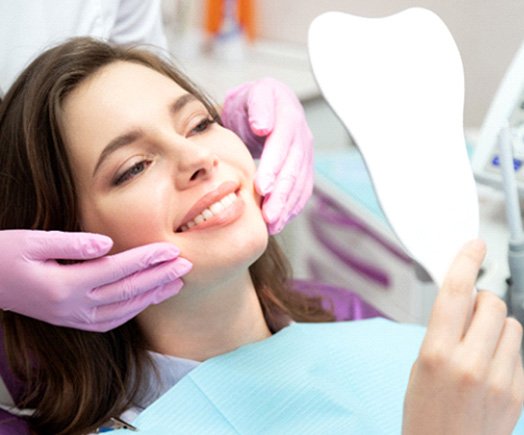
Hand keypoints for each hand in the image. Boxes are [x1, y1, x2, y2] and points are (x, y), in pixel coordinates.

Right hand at [0, 230, 191, 331]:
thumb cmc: (4, 255)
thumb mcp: (31, 241)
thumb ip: (72, 242)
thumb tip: (108, 244)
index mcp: (64, 285)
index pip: (118, 270)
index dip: (148, 259)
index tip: (172, 250)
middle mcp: (72, 307)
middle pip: (127, 291)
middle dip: (160, 277)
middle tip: (186, 265)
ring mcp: (73, 318)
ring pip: (123, 310)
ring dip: (153, 296)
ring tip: (177, 282)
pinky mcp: (72, 321)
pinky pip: (111, 321)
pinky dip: (134, 310)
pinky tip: (148, 299)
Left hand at [221, 78, 313, 233]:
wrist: (264, 105)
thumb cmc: (252, 102)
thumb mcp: (252, 94)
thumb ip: (258, 107)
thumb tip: (263, 127)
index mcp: (289, 117)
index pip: (282, 145)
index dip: (273, 167)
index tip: (262, 187)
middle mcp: (302, 136)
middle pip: (294, 169)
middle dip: (282, 195)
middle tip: (268, 216)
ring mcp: (305, 153)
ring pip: (299, 184)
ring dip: (287, 207)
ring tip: (272, 225)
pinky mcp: (303, 168)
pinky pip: (302, 190)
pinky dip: (292, 208)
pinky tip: (280, 222)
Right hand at [403, 240, 523, 434]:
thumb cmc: (424, 414)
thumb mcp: (418, 367)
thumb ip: (441, 332)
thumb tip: (462, 302)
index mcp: (436, 353)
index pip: (455, 293)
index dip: (465, 262)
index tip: (474, 246)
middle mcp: (470, 364)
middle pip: (492, 303)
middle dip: (483, 299)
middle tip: (471, 312)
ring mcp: (499, 380)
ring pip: (512, 325)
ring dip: (496, 326)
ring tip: (480, 347)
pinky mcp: (518, 393)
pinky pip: (518, 352)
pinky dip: (505, 351)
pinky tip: (489, 370)